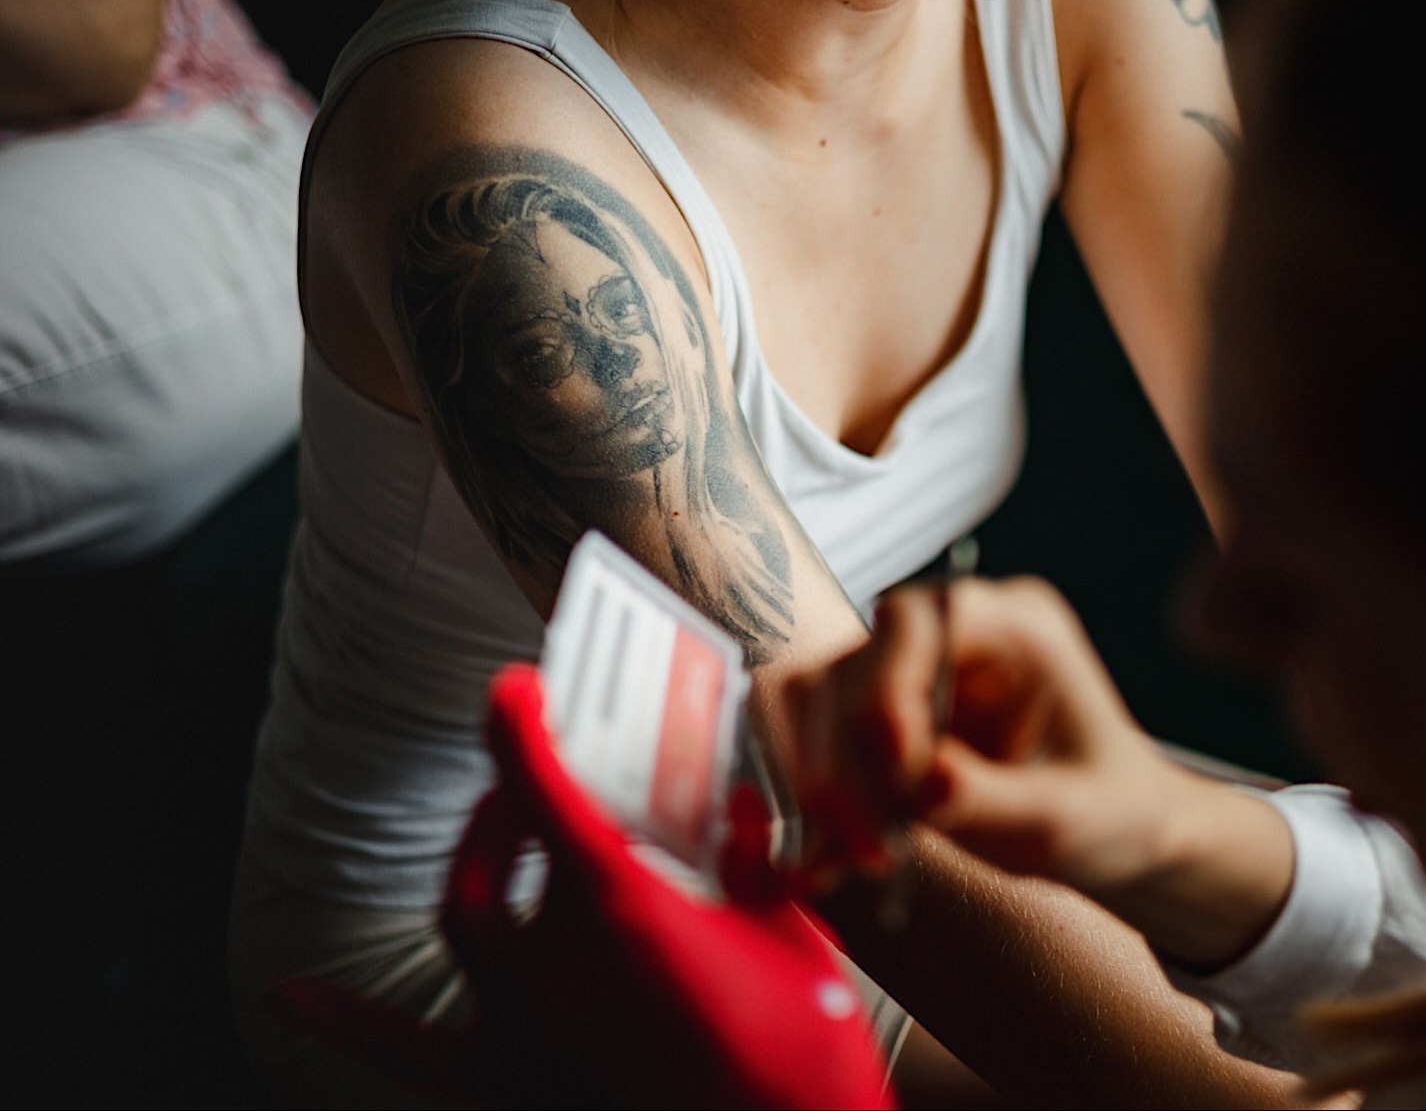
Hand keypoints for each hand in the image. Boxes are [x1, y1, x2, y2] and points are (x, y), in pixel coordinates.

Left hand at [270, 664, 891, 1109]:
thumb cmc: (801, 1050)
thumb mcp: (791, 936)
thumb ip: (751, 866)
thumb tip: (738, 813)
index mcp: (619, 907)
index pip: (544, 788)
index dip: (520, 728)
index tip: (512, 689)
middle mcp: (551, 961)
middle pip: (498, 847)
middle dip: (512, 798)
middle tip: (539, 776)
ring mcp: (521, 1029)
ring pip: (463, 923)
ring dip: (474, 865)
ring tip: (495, 839)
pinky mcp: (509, 1086)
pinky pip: (410, 1050)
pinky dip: (349, 1020)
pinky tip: (289, 998)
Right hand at [782, 576, 1203, 902]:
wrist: (1113, 833)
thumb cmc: (1110, 809)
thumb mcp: (1066, 815)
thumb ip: (993, 796)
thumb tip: (926, 783)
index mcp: (1015, 626)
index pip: (918, 621)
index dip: (890, 688)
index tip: (901, 771)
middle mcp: (953, 636)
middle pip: (857, 665)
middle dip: (851, 759)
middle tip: (871, 847)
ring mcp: (912, 674)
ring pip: (823, 704)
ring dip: (828, 784)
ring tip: (853, 861)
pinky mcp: (882, 719)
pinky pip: (821, 747)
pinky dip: (821, 808)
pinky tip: (827, 865)